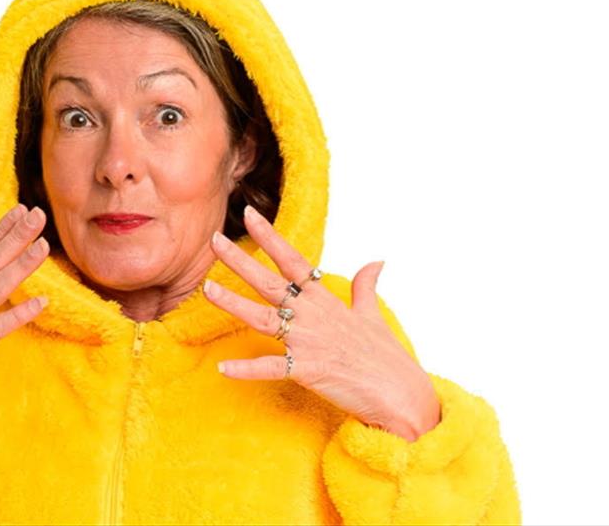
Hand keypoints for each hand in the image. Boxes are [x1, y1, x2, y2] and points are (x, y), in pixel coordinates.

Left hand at [204, 205, 440, 440]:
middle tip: (214, 240)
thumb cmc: (386, 356)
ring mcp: (308, 342)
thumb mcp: (373, 314)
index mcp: (325, 300)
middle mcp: (313, 316)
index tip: (250, 214)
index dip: (269, 237)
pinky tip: (222, 368)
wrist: (401, 395)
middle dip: (240, 261)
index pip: (293, 260)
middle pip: (270, 282)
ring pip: (262, 318)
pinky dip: (247, 369)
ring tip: (207, 289)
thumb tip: (376, 261)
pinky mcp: (307, 371)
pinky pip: (271, 368)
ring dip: (233, 304)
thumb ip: (365, 286)